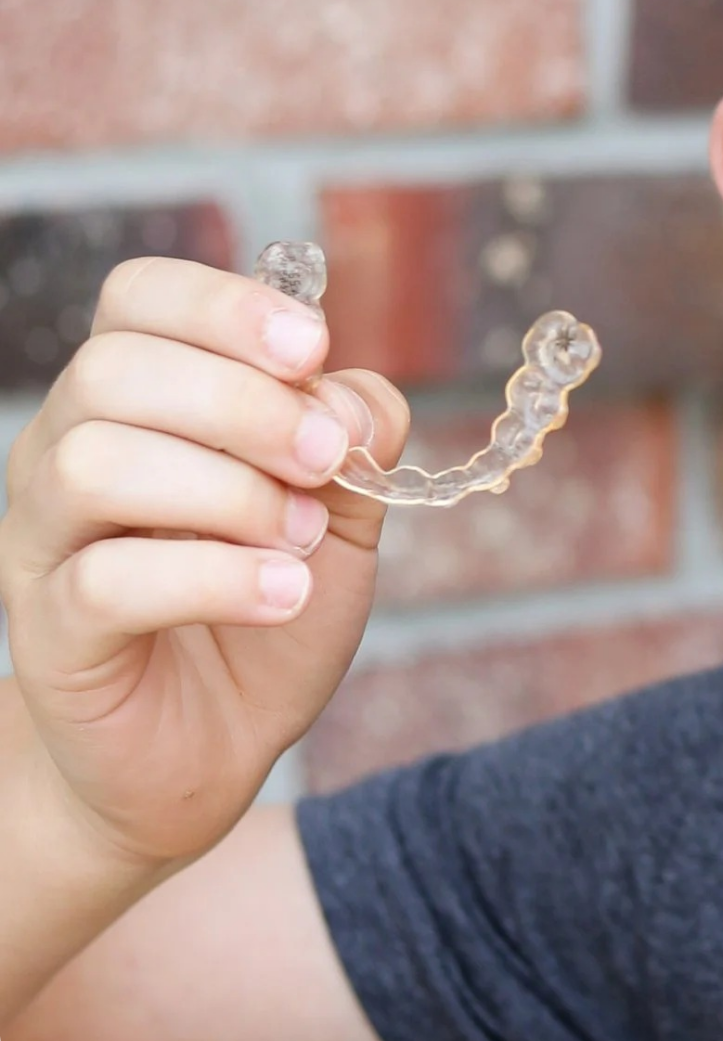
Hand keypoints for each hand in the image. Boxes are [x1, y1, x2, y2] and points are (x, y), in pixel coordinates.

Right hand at [0, 256, 410, 867]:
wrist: (212, 743)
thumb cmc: (268, 602)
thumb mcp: (342, 509)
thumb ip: (357, 439)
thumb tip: (350, 395)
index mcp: (137, 400)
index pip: (137, 297)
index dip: (223, 303)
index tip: (311, 348)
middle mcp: (68, 451)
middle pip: (116, 370)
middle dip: (245, 404)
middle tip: (328, 462)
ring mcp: (46, 540)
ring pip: (96, 463)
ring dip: (229, 493)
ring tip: (302, 541)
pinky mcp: (51, 630)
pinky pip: (107, 580)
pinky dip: (216, 579)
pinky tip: (283, 595)